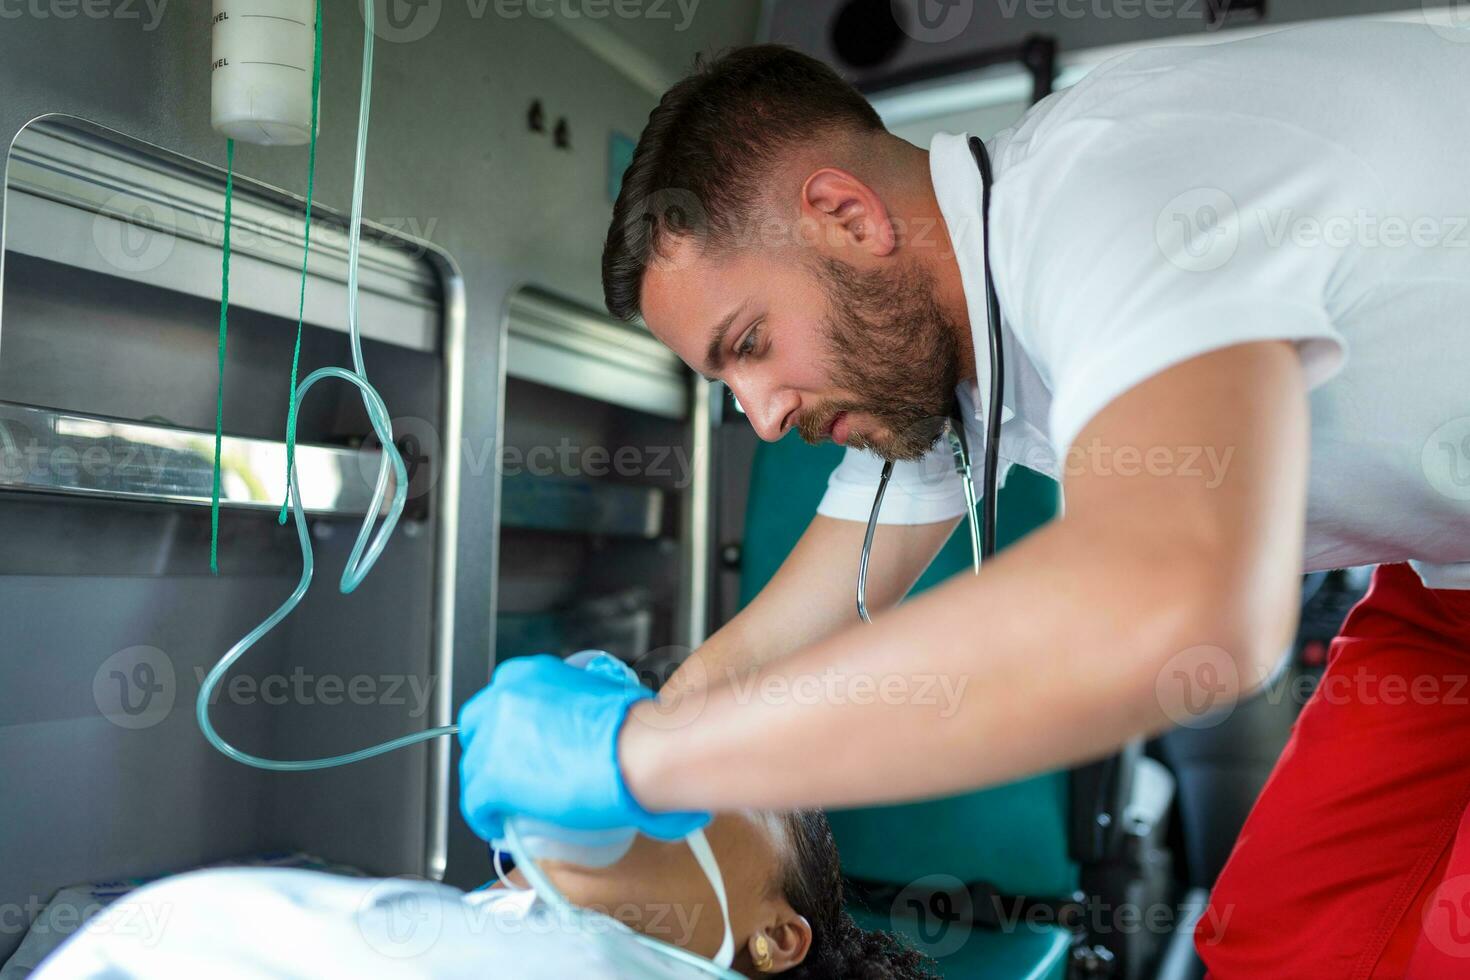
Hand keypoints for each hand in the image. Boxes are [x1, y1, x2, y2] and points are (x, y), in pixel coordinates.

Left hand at [457, 654, 709, 842]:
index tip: (519, 746)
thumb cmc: (633, 724)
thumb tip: (589, 724)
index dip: (508, 730)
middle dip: (491, 753)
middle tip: (514, 774)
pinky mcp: (490, 778)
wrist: (637, 750)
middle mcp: (501, 698)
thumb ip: (581, 701)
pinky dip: (485, 818)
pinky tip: (501, 826)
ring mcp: (491, 739)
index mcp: (527, 673)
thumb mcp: (599, 692)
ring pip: (473, 770)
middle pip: (476, 730)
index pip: (498, 701)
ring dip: (489, 788)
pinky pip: (474, 804)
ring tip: (512, 806)